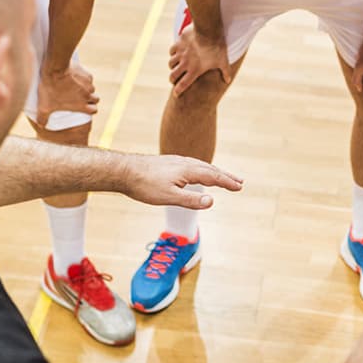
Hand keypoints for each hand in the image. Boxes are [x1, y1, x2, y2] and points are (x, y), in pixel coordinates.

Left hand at [36, 65, 98, 125]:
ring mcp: (88, 84)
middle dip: (91, 99)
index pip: (94, 110)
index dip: (91, 110)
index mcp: (81, 105)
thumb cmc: (51, 89)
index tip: (85, 108)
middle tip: (81, 97)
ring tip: (76, 87)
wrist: (55, 70)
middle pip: (96, 99)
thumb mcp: (44, 106)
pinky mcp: (86, 74)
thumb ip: (42, 118)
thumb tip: (41, 126)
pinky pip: (88, 78)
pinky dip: (83, 78)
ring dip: (87, 88)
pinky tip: (74, 77)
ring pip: (92, 88)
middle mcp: (87, 95)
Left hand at [119, 153, 242, 206]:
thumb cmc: (144, 185)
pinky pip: (193, 165)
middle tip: (239, 182)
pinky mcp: (169, 163)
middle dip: (226, 176)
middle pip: (211, 169)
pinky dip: (203, 169)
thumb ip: (191, 200)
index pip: (213, 176)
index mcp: (188, 170)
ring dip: (215, 172)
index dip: (227, 182)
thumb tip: (212, 201)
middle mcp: (185, 163)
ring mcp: (177, 161)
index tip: (239, 187)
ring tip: (223, 178)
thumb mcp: (169, 197)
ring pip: (201, 166)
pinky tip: (198, 173)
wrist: (123, 170)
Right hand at [169, 27, 231, 95]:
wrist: (208, 30)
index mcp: (194, 70)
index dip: (178, 91)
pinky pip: (171, 51)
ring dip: (172, 66)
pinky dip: (172, 53)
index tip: (176, 94)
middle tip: (174, 80)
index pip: (183, 84)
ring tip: (175, 67)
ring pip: (171, 63)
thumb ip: (225, 71)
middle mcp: (185, 64)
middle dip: (172, 79)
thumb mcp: (223, 61)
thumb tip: (228, 80)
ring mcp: (180, 53)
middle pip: (173, 75)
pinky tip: (176, 53)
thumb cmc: (217, 47)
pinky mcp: (178, 44)